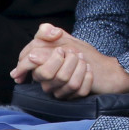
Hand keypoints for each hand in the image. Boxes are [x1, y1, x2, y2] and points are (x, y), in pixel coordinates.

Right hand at [11, 23, 128, 96]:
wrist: (102, 66)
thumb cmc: (77, 51)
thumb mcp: (61, 37)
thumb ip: (47, 31)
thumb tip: (51, 33)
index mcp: (38, 67)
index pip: (26, 65)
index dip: (44, 57)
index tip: (60, 51)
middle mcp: (46, 82)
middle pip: (48, 74)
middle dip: (67, 59)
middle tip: (75, 54)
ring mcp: (59, 92)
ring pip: (66, 83)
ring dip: (80, 66)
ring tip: (83, 60)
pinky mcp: (73, 98)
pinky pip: (80, 91)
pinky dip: (88, 77)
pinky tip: (89, 70)